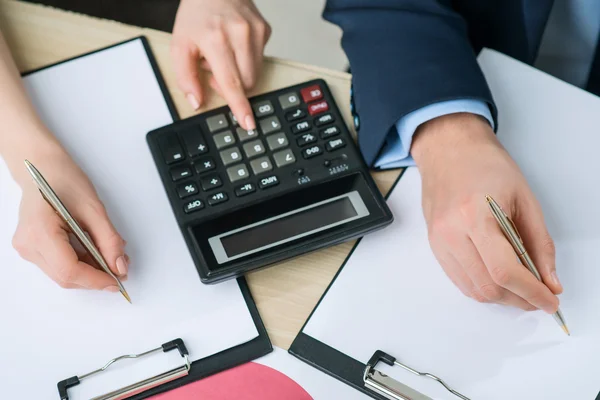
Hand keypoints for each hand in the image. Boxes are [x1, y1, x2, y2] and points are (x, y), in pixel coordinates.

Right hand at [11, 145, 128, 290]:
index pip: (69, 270)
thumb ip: (109, 240)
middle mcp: (28, 244)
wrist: (43, 167)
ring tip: (110, 257)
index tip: (117, 281)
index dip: (96, 279)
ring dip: (89, 271)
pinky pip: (58, 265)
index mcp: (40, 232)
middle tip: (120, 269)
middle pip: (66, 277)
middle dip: (96, 277)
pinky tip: (94, 253)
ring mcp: (27, 248)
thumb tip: (119, 267)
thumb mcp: (94, 209)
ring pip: (63, 274)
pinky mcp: (32, 248)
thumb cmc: (63, 179)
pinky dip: (80, 263)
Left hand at [171, 0, 270, 129]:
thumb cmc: (197, 15)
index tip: (248, 122)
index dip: (240, 106)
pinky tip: (234, 46)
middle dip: (232, 87)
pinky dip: (246, 60)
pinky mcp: (265, 30)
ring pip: (255, 73)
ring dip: (239, 73)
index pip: (232, 82)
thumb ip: (185, 77)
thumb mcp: (179, 45)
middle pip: (247, 82)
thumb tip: (197, 101)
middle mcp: (240, 35)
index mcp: (216, 40)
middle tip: (215, 72)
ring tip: (224, 56)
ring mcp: (256, 32)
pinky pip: (259, 59)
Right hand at [411, 113, 561, 312]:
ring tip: (522, 289)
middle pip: (487, 286)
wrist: (448, 150)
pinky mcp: (434, 246)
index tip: (549, 301)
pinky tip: (499, 280)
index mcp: (474, 216)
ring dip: (502, 297)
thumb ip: (539, 242)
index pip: (504, 271)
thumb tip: (549, 280)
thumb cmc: (484, 165)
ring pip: (473, 290)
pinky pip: (460, 281)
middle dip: (519, 299)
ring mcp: (439, 241)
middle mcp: (451, 232)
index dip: (531, 292)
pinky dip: (483, 287)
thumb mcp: (524, 198)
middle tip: (540, 297)